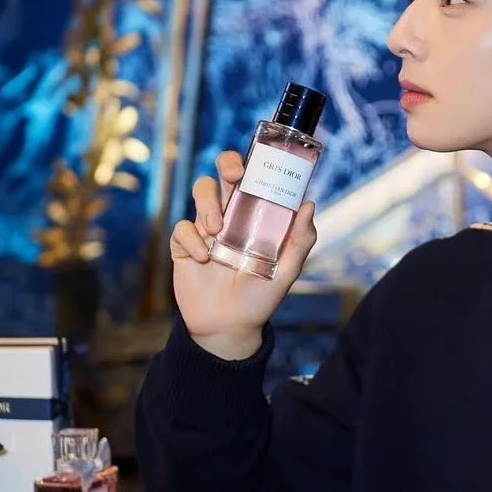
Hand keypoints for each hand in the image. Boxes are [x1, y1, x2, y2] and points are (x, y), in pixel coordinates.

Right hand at [170, 151, 317, 357]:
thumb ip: (300, 242)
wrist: (229, 329)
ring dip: (208, 202)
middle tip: (235, 176)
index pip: (254, 179)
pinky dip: (191, 239)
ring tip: (217, 228)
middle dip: (227, 164)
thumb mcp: (286, 272)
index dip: (254, 162)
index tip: (259, 162)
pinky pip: (182, 229)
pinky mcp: (184, 247)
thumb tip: (308, 205)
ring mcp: (206, 230)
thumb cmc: (260, 299)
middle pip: (223, 174)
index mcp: (255, 217)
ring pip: (201, 192)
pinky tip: (204, 259)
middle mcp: (231, 216)